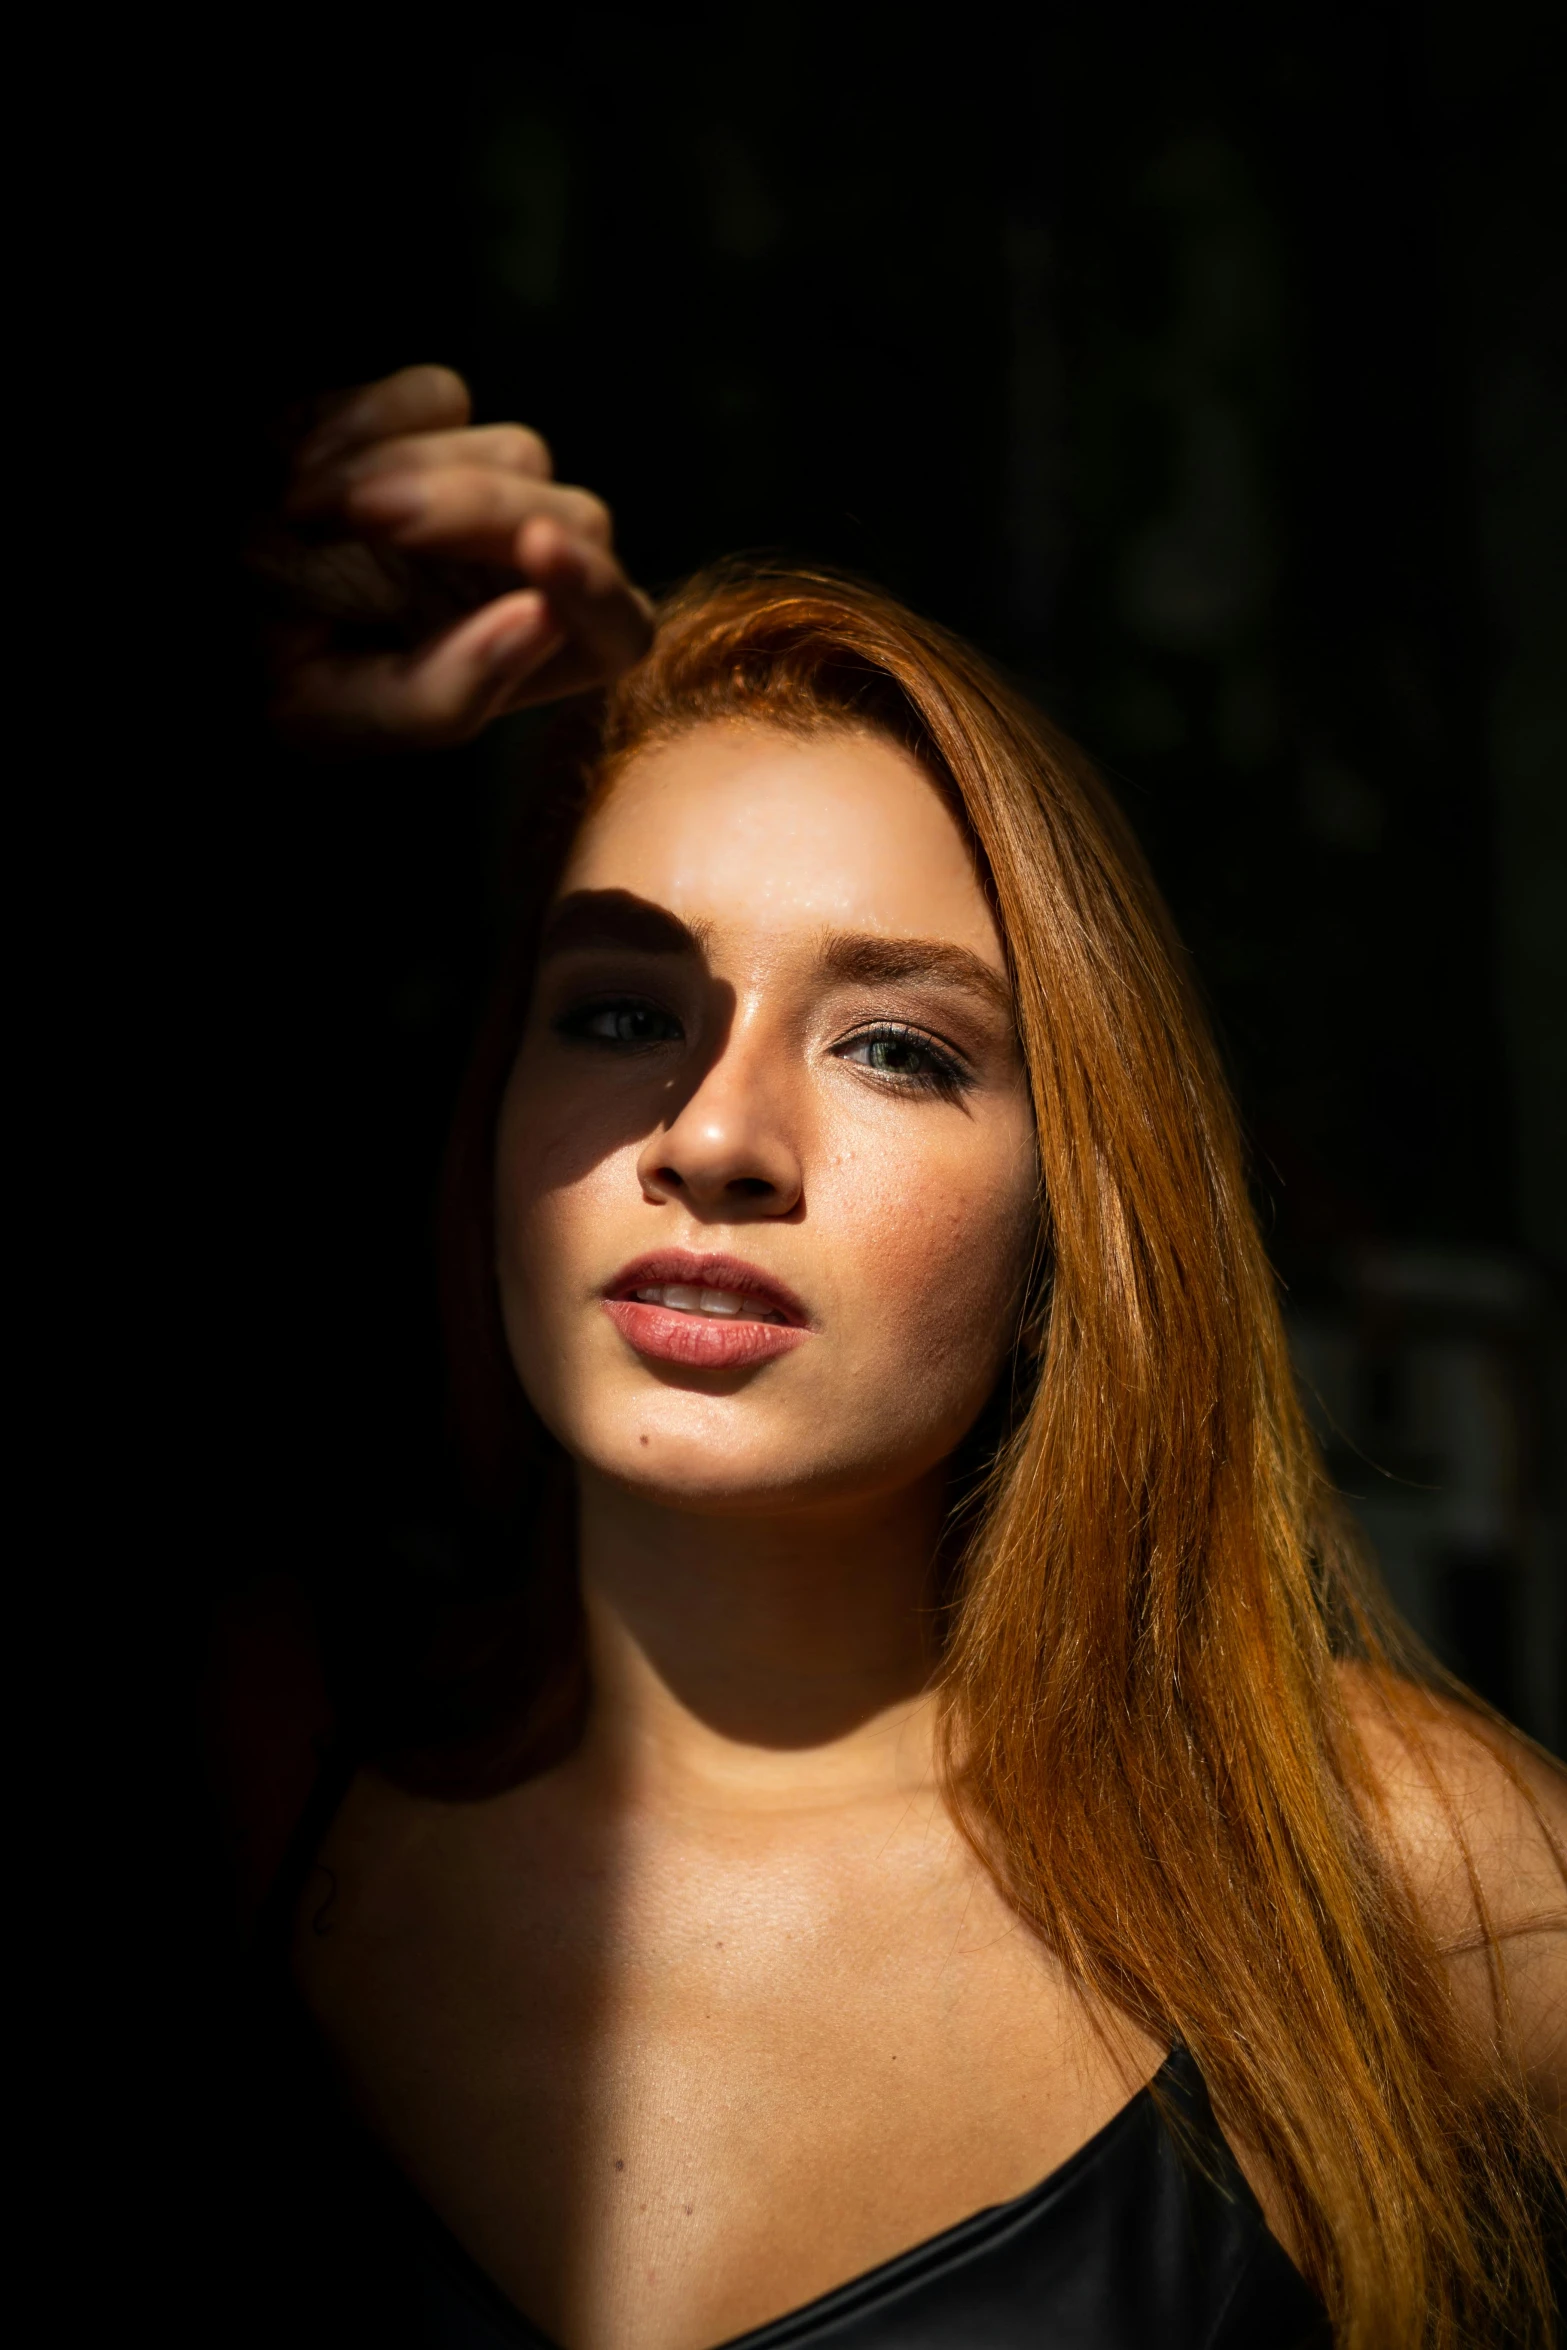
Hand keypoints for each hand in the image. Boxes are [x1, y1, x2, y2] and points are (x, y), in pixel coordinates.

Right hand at [249, 365, 653, 750]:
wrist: (211, 598)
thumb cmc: (282, 673)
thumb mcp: (340, 715)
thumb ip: (446, 693)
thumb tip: (538, 619)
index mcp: (535, 658)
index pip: (619, 627)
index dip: (589, 587)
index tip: (537, 550)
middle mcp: (534, 570)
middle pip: (573, 515)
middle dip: (469, 512)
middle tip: (357, 518)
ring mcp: (495, 490)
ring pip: (517, 454)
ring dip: (404, 472)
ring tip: (300, 510)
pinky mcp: (440, 424)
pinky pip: (442, 398)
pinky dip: (369, 422)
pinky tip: (303, 469)